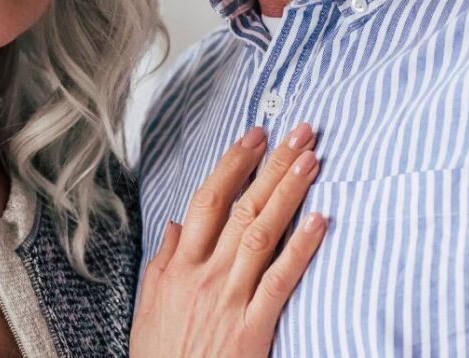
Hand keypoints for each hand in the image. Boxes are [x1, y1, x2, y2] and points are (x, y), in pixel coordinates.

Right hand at [130, 123, 326, 356]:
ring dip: (289, 192)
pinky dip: (301, 247)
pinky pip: (280, 279)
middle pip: (242, 207)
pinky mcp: (253, 325)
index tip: (255, 137)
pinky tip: (319, 221)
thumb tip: (173, 226)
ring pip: (262, 232)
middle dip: (272, 165)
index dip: (233, 164)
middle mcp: (204, 274)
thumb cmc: (161, 356)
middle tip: (299, 133)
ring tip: (311, 160)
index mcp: (179, 266)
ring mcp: (230, 298)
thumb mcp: (149, 305)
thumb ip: (162, 262)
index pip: (208, 201)